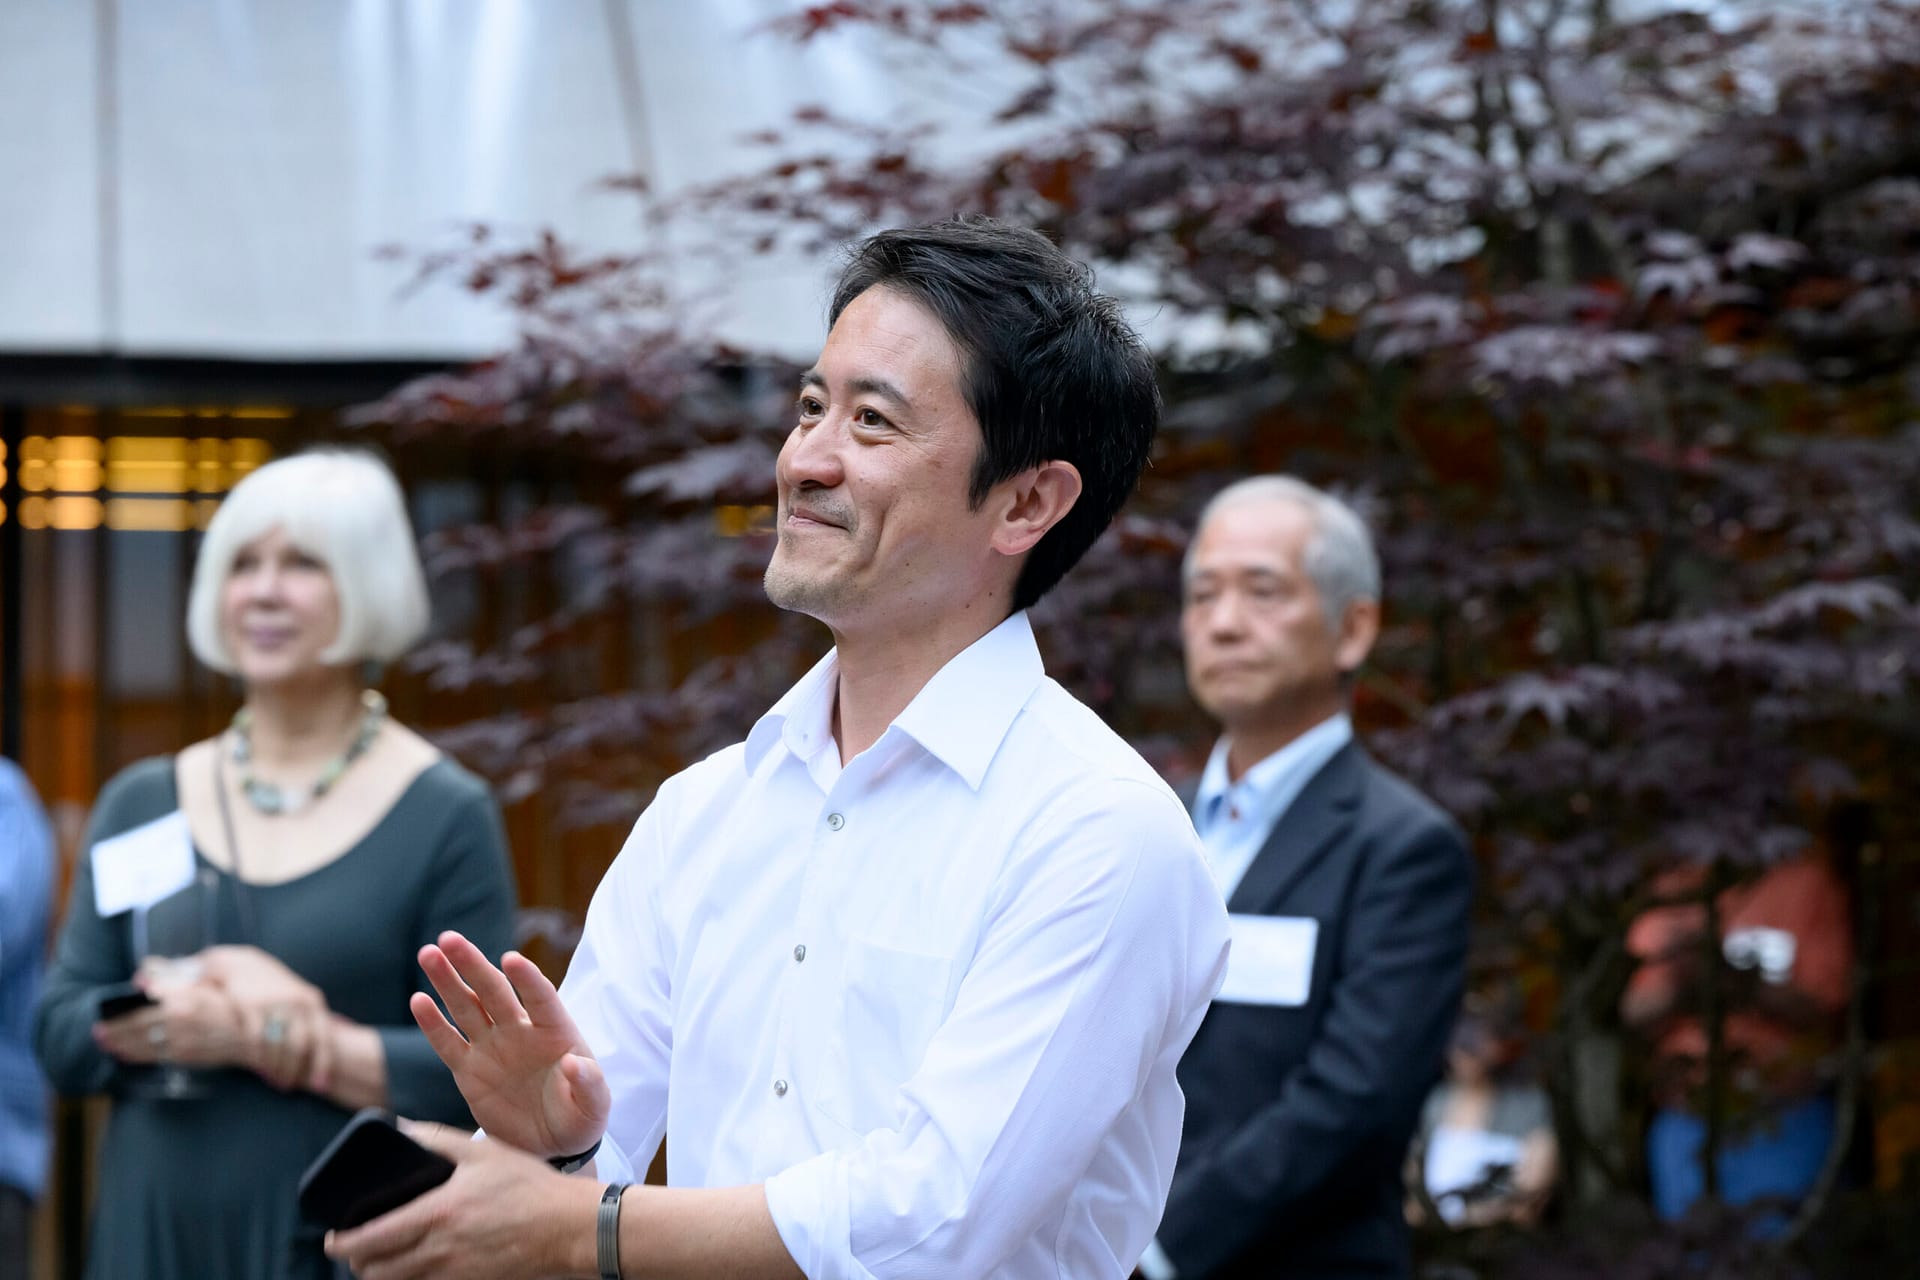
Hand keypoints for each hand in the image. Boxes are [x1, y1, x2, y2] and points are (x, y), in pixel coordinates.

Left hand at [93, 980, 243, 1066]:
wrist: (270, 1033)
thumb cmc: (246, 999)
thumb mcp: (216, 973)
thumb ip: (178, 973)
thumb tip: (146, 971)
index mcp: (184, 999)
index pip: (143, 1003)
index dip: (122, 1006)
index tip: (105, 1007)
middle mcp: (179, 1023)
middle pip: (138, 1026)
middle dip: (115, 1028)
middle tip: (97, 1029)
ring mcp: (184, 1043)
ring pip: (143, 1044)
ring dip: (121, 1043)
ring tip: (104, 1041)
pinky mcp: (190, 1057)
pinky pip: (156, 1057)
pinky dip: (138, 1056)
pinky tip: (126, 1054)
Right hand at [198, 944, 334, 1091]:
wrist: (243, 965)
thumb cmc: (276, 990)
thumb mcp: (300, 999)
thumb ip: (311, 1023)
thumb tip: (323, 1057)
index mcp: (313, 1001)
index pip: (323, 1038)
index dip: (323, 1064)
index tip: (321, 1086)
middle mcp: (296, 1002)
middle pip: (299, 1046)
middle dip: (295, 1070)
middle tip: (289, 1086)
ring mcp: (273, 1003)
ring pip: (277, 1046)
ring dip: (276, 1068)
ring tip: (275, 1081)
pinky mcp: (249, 1006)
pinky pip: (256, 1039)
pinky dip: (258, 1057)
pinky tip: (259, 1067)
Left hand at [325, 1121, 586, 1279]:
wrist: (569, 1227)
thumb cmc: (529, 1186)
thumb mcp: (483, 1152)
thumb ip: (437, 1141)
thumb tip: (401, 1130)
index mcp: (438, 1213)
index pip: (372, 1237)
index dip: (343, 1243)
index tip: (332, 1238)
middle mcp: (440, 1250)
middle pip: (377, 1271)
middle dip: (357, 1263)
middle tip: (353, 1251)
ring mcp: (455, 1274)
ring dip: (380, 1276)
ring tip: (378, 1262)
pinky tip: (414, 1270)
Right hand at [411, 931, 609, 1157]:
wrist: (552, 1143)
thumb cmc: (580, 1117)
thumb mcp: (594, 1106)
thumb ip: (588, 1083)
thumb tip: (573, 1062)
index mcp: (555, 1031)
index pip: (540, 998)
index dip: (527, 979)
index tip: (511, 959)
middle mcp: (520, 1030)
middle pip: (494, 991)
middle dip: (472, 965)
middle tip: (449, 938)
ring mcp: (492, 1046)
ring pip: (466, 1007)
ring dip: (447, 981)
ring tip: (428, 954)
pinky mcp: (469, 1070)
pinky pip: (448, 1043)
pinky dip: (433, 1023)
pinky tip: (418, 1000)